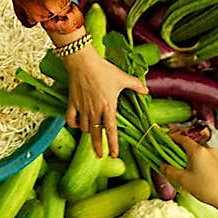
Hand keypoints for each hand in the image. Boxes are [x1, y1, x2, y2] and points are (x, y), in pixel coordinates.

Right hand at [60, 43, 147, 157]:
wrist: (83, 62)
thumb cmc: (103, 69)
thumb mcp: (122, 77)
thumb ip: (135, 85)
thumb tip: (147, 90)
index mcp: (108, 107)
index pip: (111, 130)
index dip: (112, 144)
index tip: (113, 154)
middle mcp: (94, 110)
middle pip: (96, 134)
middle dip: (98, 146)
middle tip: (100, 155)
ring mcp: (82, 108)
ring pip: (84, 127)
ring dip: (88, 132)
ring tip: (92, 132)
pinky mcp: (72, 103)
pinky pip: (70, 119)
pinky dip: (73, 124)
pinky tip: (77, 125)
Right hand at [160, 134, 217, 217]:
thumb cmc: (205, 188)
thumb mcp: (183, 180)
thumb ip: (170, 171)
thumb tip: (162, 166)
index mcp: (198, 151)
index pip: (183, 139)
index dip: (173, 138)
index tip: (166, 139)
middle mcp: (208, 150)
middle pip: (191, 146)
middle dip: (180, 149)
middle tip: (171, 155)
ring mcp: (215, 156)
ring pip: (198, 153)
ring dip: (189, 156)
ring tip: (182, 166)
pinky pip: (205, 158)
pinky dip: (198, 161)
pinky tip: (194, 171)